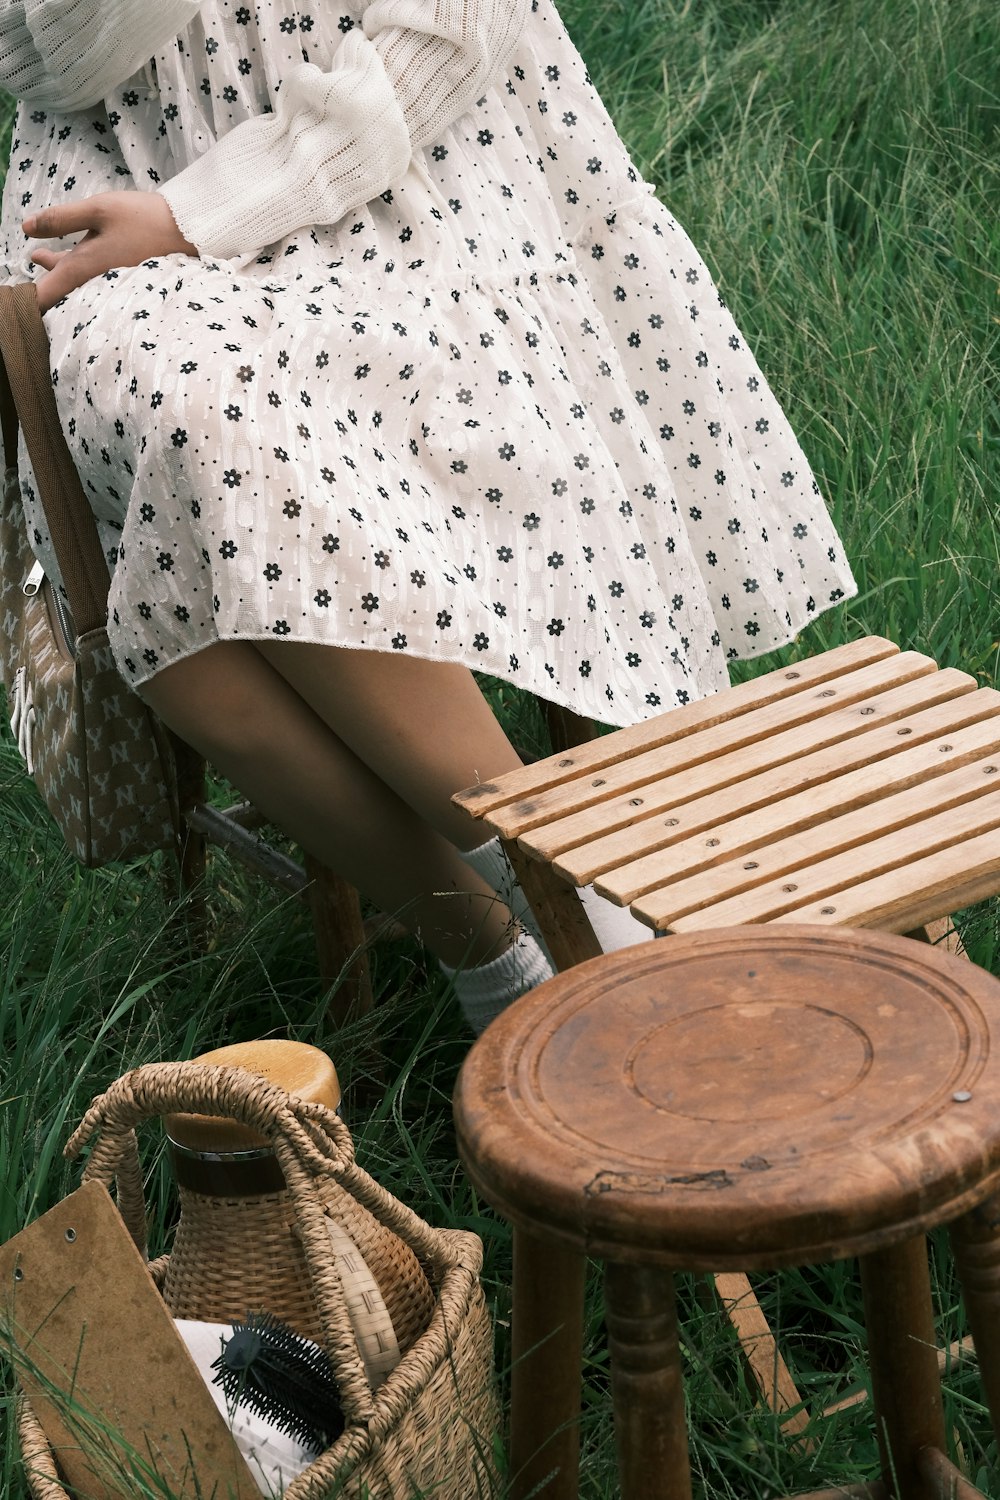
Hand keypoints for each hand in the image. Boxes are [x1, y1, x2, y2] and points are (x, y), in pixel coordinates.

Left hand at [24, 192, 196, 312]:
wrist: (188, 232)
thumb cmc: (143, 219)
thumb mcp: (98, 210)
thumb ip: (60, 219)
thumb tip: (26, 228)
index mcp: (83, 269)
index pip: (42, 297)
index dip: (21, 302)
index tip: (9, 302)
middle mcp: (94, 283)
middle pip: (55, 293)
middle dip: (36, 284)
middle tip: (24, 275)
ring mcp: (107, 282)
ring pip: (72, 282)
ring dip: (54, 268)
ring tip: (38, 256)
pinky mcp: (119, 277)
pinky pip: (89, 278)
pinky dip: (73, 267)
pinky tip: (66, 254)